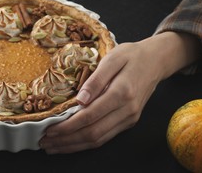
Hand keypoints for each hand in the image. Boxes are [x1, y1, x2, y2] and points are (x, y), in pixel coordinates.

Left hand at [39, 32, 200, 153]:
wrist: (156, 61)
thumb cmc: (131, 55)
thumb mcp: (112, 58)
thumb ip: (96, 79)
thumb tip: (80, 100)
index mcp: (122, 93)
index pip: (90, 116)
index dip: (68, 126)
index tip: (50, 129)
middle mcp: (127, 110)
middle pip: (93, 133)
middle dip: (66, 140)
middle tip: (45, 141)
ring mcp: (130, 118)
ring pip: (99, 140)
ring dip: (74, 146)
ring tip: (53, 146)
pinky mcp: (129, 121)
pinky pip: (106, 137)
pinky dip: (86, 143)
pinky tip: (72, 143)